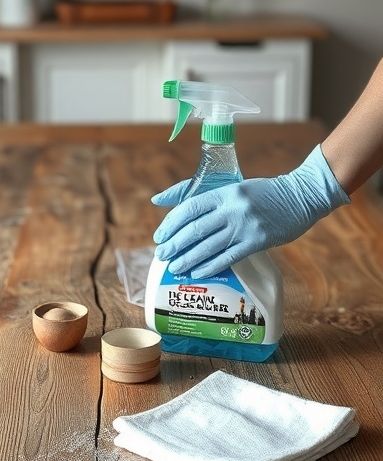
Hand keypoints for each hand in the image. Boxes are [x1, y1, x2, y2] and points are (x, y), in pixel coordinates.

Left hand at [151, 145, 349, 278]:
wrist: (300, 196)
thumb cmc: (262, 193)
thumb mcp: (233, 187)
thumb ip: (201, 194)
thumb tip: (159, 199)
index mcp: (224, 192)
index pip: (190, 208)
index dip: (171, 224)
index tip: (160, 236)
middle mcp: (232, 208)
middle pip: (195, 229)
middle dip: (175, 244)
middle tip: (162, 255)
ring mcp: (245, 226)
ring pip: (209, 246)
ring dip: (188, 259)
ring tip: (175, 268)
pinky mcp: (257, 242)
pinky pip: (229, 257)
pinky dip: (211, 267)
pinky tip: (198, 273)